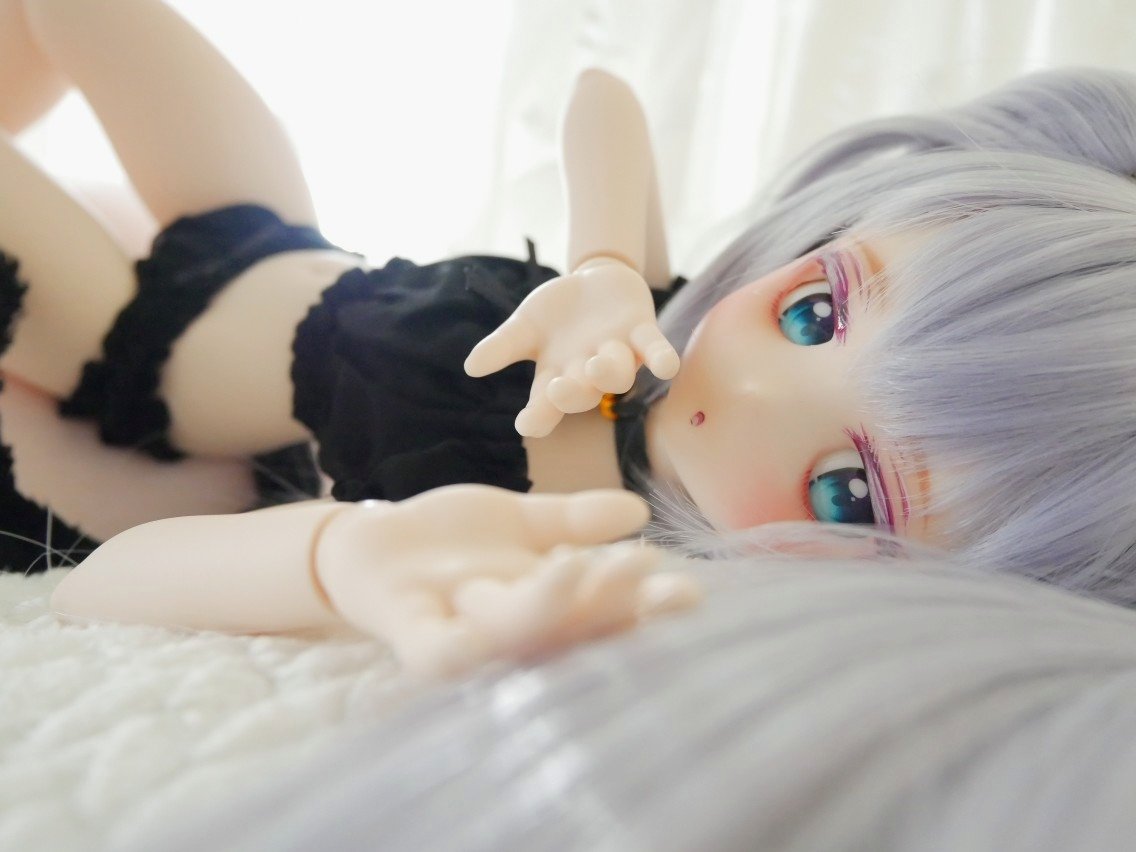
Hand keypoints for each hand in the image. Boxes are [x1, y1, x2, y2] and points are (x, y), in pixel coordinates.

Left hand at [314, 485, 699, 676]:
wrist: (371, 545)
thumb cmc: (453, 541)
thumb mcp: (520, 521)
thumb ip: (573, 520)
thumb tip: (637, 510)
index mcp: (549, 609)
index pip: (608, 614)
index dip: (649, 607)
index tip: (692, 591)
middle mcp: (516, 637)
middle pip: (574, 630)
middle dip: (613, 603)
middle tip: (649, 570)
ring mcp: (467, 641)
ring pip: (519, 636)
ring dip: (553, 609)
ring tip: (580, 566)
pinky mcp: (417, 639)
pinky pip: (443, 652)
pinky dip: (469, 643)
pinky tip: (489, 613)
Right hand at [464, 257, 679, 437]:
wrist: (595, 281)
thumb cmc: (557, 313)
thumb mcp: (526, 325)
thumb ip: (503, 346)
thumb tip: (471, 367)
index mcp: (557, 377)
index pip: (545, 404)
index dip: (538, 416)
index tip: (526, 424)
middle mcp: (588, 373)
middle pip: (583, 394)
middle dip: (573, 393)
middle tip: (559, 388)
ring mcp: (618, 354)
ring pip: (618, 374)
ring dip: (609, 371)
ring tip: (595, 362)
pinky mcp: (642, 333)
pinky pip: (655, 351)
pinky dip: (661, 359)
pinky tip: (667, 367)